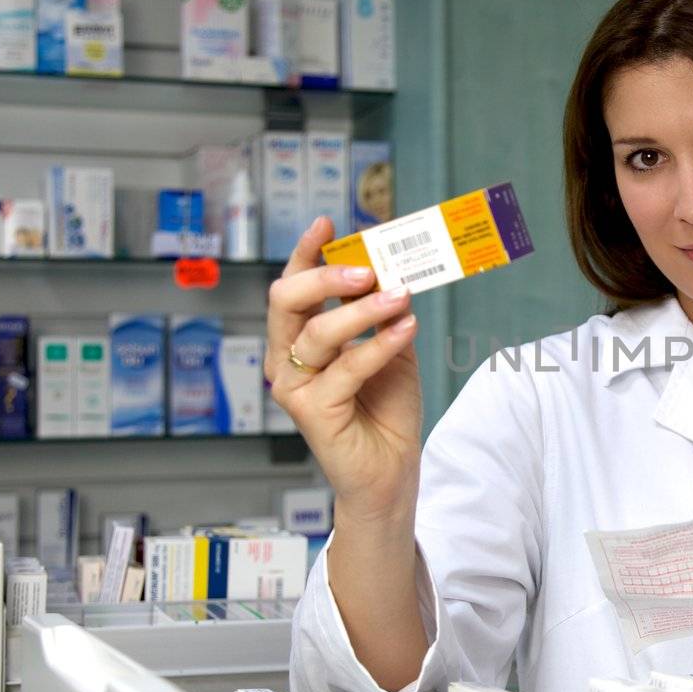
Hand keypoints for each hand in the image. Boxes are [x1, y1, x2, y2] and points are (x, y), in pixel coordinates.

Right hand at [266, 217, 422, 527]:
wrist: (391, 468)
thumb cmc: (385, 408)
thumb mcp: (391, 346)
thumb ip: (386, 311)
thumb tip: (394, 268)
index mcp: (300, 338)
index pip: (294, 286)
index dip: (306, 252)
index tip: (328, 223)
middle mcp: (286, 359)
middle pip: (287, 301)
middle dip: (325, 276)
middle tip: (367, 268)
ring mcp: (294, 387)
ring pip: (317, 334)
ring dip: (362, 310)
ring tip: (401, 295)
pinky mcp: (313, 412)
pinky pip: (347, 368)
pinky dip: (379, 345)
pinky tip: (406, 329)